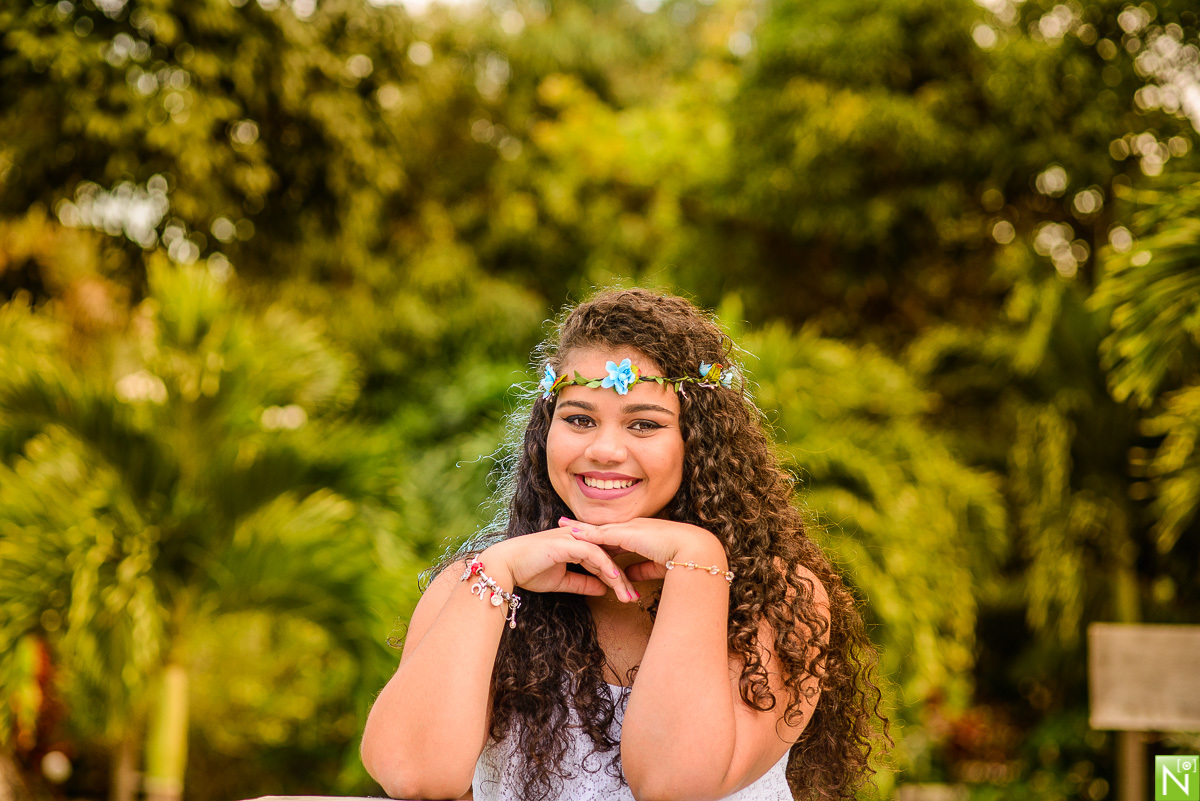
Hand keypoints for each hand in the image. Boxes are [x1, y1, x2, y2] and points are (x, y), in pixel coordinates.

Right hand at [483, 520, 639, 600]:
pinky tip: (614, 579)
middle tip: (634, 598)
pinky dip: (604, 565)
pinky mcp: (566, 543)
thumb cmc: (529, 570)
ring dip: (617, 577)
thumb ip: (582, 583)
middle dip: (622, 579)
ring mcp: (572, 538)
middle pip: (608, 557)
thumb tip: (603, 590)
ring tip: (628, 595)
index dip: (617, 577)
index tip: (629, 595)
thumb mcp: (562, 581)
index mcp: (577, 545)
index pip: (603, 559)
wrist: (507, 565)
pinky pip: (591, 553)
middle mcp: (577, 538)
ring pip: (603, 555)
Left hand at [563, 517, 725, 582]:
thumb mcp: (657, 565)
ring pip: (598, 527)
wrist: (694, 550)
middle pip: (601, 526)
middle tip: (562, 522)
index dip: (597, 532)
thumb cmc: (682, 558)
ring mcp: (630, 529)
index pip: (613, 533)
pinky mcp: (628, 534)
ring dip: (579, 527)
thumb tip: (628, 577)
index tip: (582, 531)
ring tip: (560, 525)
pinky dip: (586, 534)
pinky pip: (602, 534)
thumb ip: (642, 569)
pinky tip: (572, 534)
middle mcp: (633, 527)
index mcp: (641, 534)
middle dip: (582, 526)